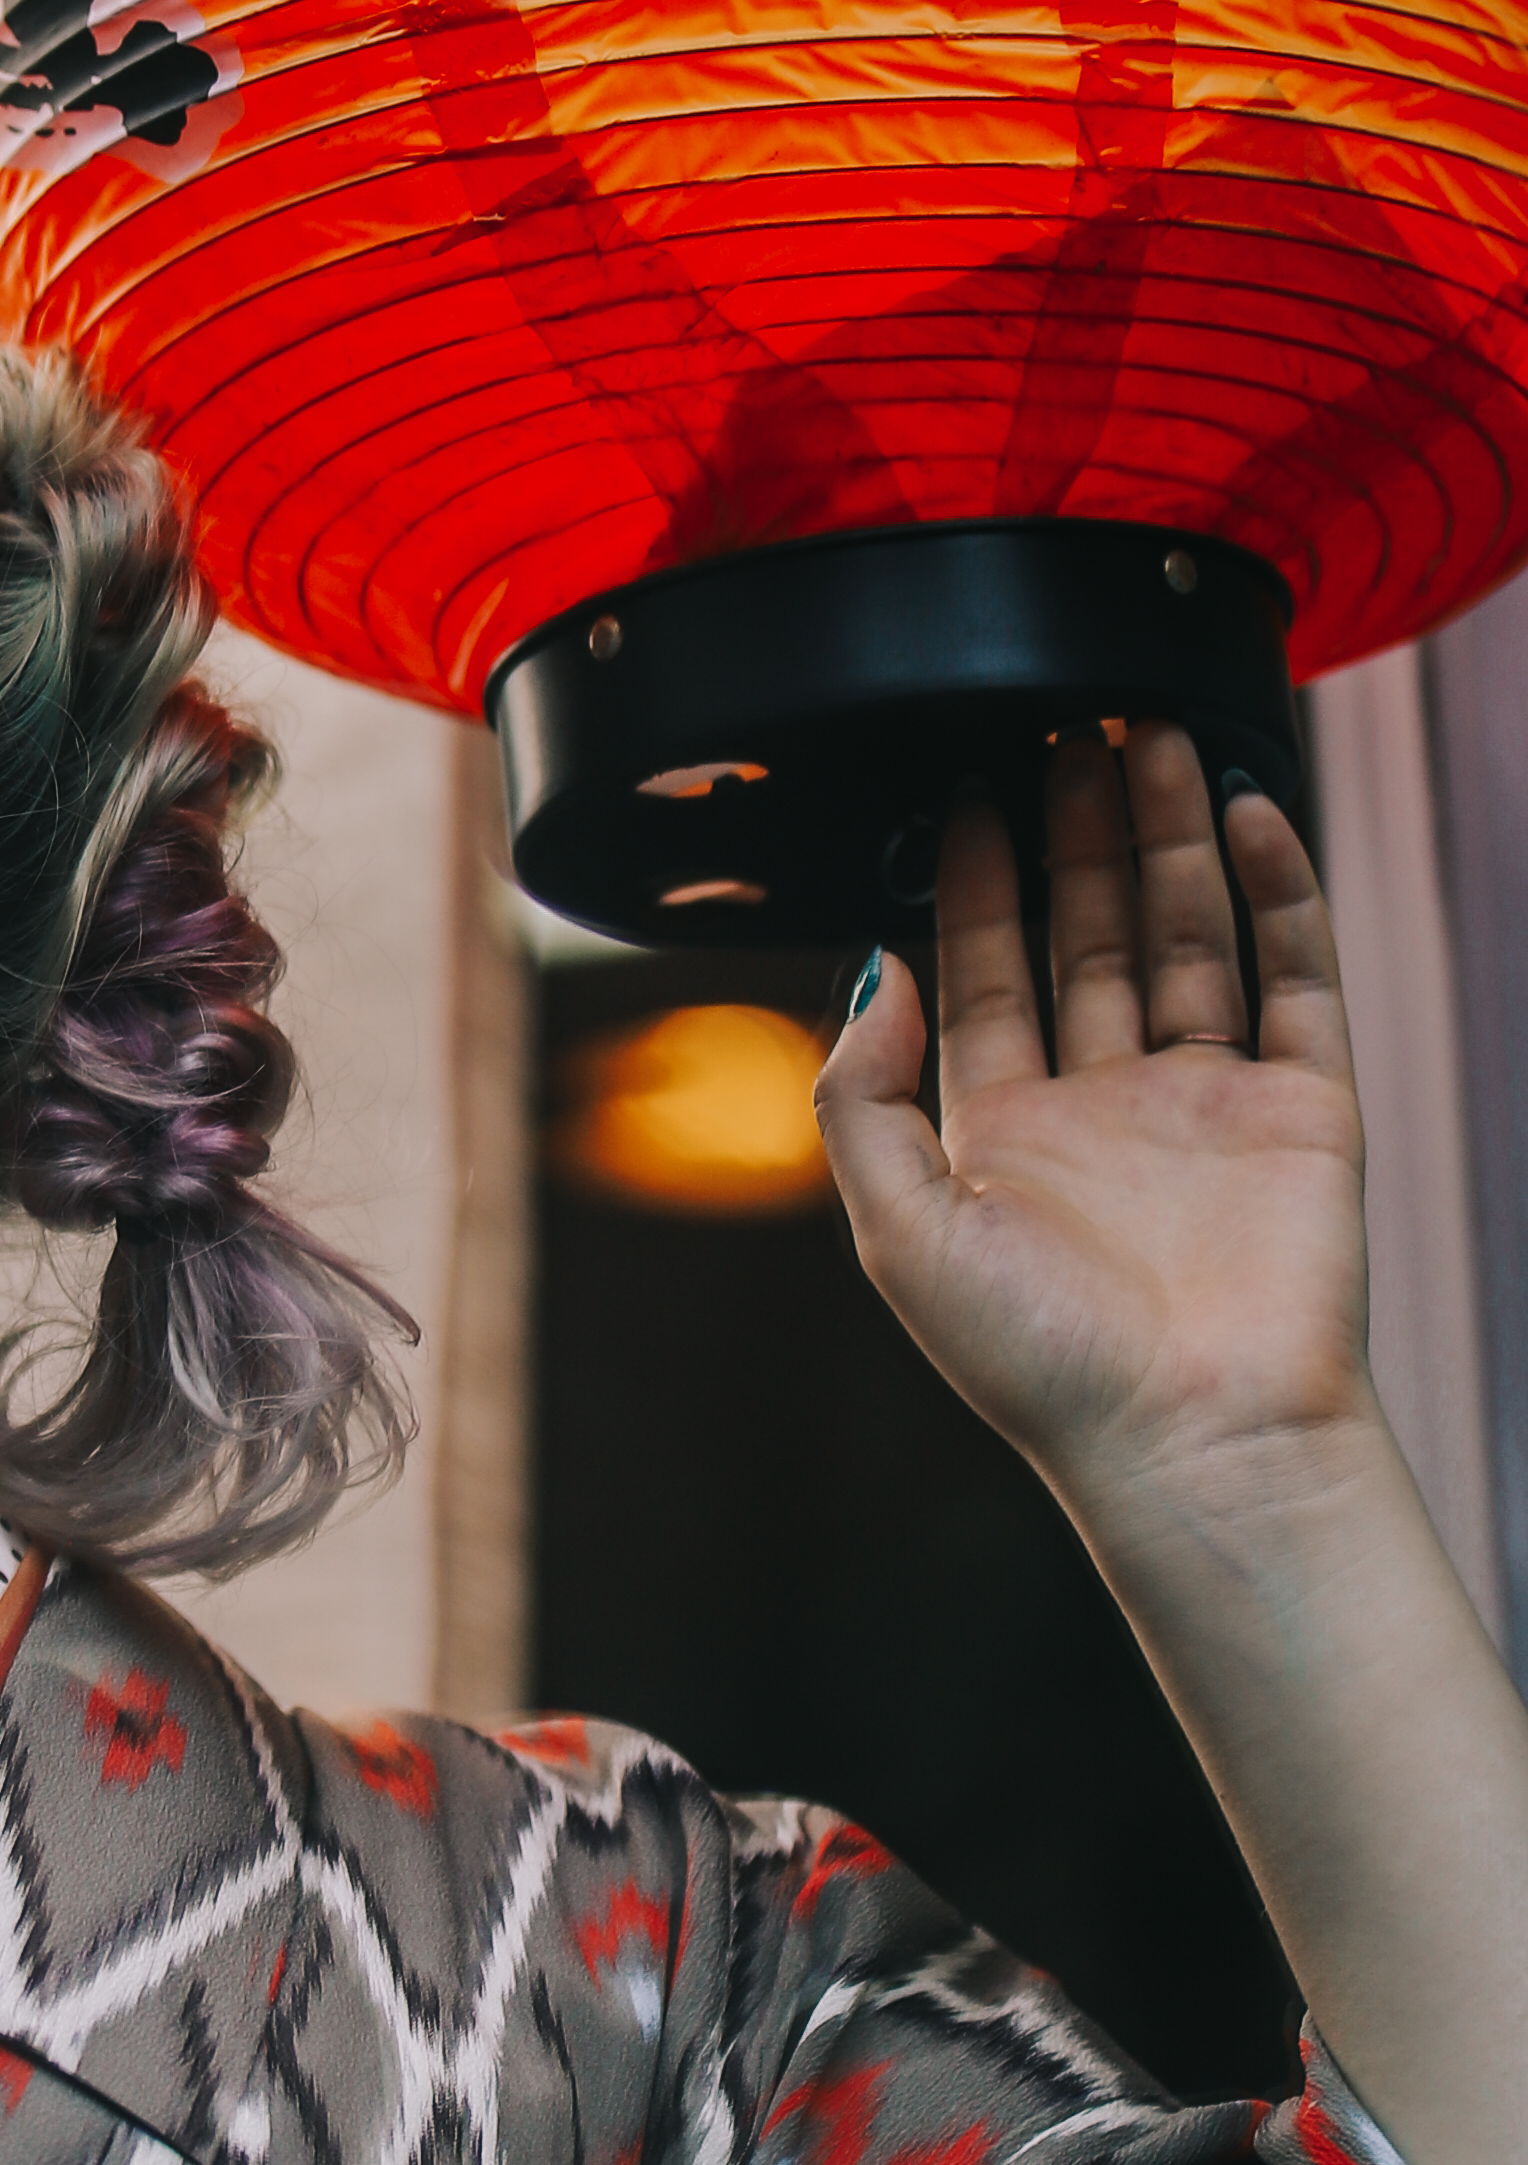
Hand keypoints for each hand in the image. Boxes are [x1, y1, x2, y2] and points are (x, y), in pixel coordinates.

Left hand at [812, 722, 1375, 1566]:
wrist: (1197, 1438)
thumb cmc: (1042, 1365)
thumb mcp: (897, 1231)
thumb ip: (861, 1098)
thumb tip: (867, 971)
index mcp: (1005, 1139)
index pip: (985, 976)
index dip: (971, 882)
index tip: (964, 792)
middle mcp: (1106, 1112)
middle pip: (1090, 935)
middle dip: (1077, 831)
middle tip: (1069, 726)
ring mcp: (1208, 1104)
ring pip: (1187, 936)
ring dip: (1167, 834)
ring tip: (1150, 727)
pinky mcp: (1303, 1109)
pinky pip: (1292, 975)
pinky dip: (1275, 889)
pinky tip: (1245, 811)